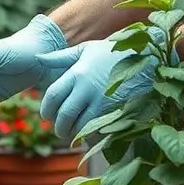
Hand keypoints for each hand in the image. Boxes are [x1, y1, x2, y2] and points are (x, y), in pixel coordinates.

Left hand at [38, 34, 160, 138]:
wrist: (146, 57)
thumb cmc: (111, 52)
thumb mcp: (85, 50)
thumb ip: (60, 58)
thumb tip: (38, 58)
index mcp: (77, 73)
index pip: (53, 96)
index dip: (46, 109)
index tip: (46, 115)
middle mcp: (88, 88)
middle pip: (64, 115)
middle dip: (59, 126)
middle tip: (59, 129)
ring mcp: (104, 101)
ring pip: (81, 125)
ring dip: (74, 132)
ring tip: (74, 131)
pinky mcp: (118, 111)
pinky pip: (100, 128)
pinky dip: (92, 134)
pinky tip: (91, 131)